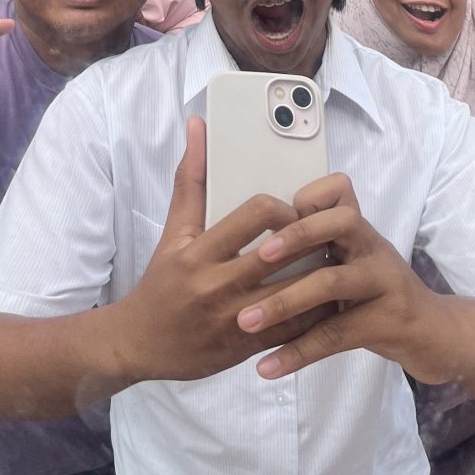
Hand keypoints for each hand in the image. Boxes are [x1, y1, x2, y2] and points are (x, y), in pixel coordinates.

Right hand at [113, 120, 332, 384]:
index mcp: (198, 252)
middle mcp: (216, 286)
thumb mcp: (173, 232)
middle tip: (328, 232)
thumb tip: (198, 126)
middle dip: (310, 240)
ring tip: (336, 262)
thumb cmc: (161, 284)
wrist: (138, 345)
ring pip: (294, 295)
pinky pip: (293, 331)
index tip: (292, 212)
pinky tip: (327, 300)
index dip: (283, 209)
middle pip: (281, 255)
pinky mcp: (246, 348)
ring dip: (320, 278)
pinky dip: (315, 314)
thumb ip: (191, 180)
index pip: (255, 215)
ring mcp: (233, 321)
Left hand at [233, 173, 435, 381]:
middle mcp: (374, 250)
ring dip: (284, 301)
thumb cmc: (384, 299)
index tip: (270, 220)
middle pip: (342, 223)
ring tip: (245, 320)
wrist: (438, 336)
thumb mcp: (357, 267)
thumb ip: (323, 254)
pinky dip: (298, 353)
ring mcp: (386, 284)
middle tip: (258, 256)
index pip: (339, 196)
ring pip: (333, 281)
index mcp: (361, 234)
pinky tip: (267, 367)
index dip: (307, 202)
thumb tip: (257, 254)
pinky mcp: (389, 324)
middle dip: (297, 235)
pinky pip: (337, 335)